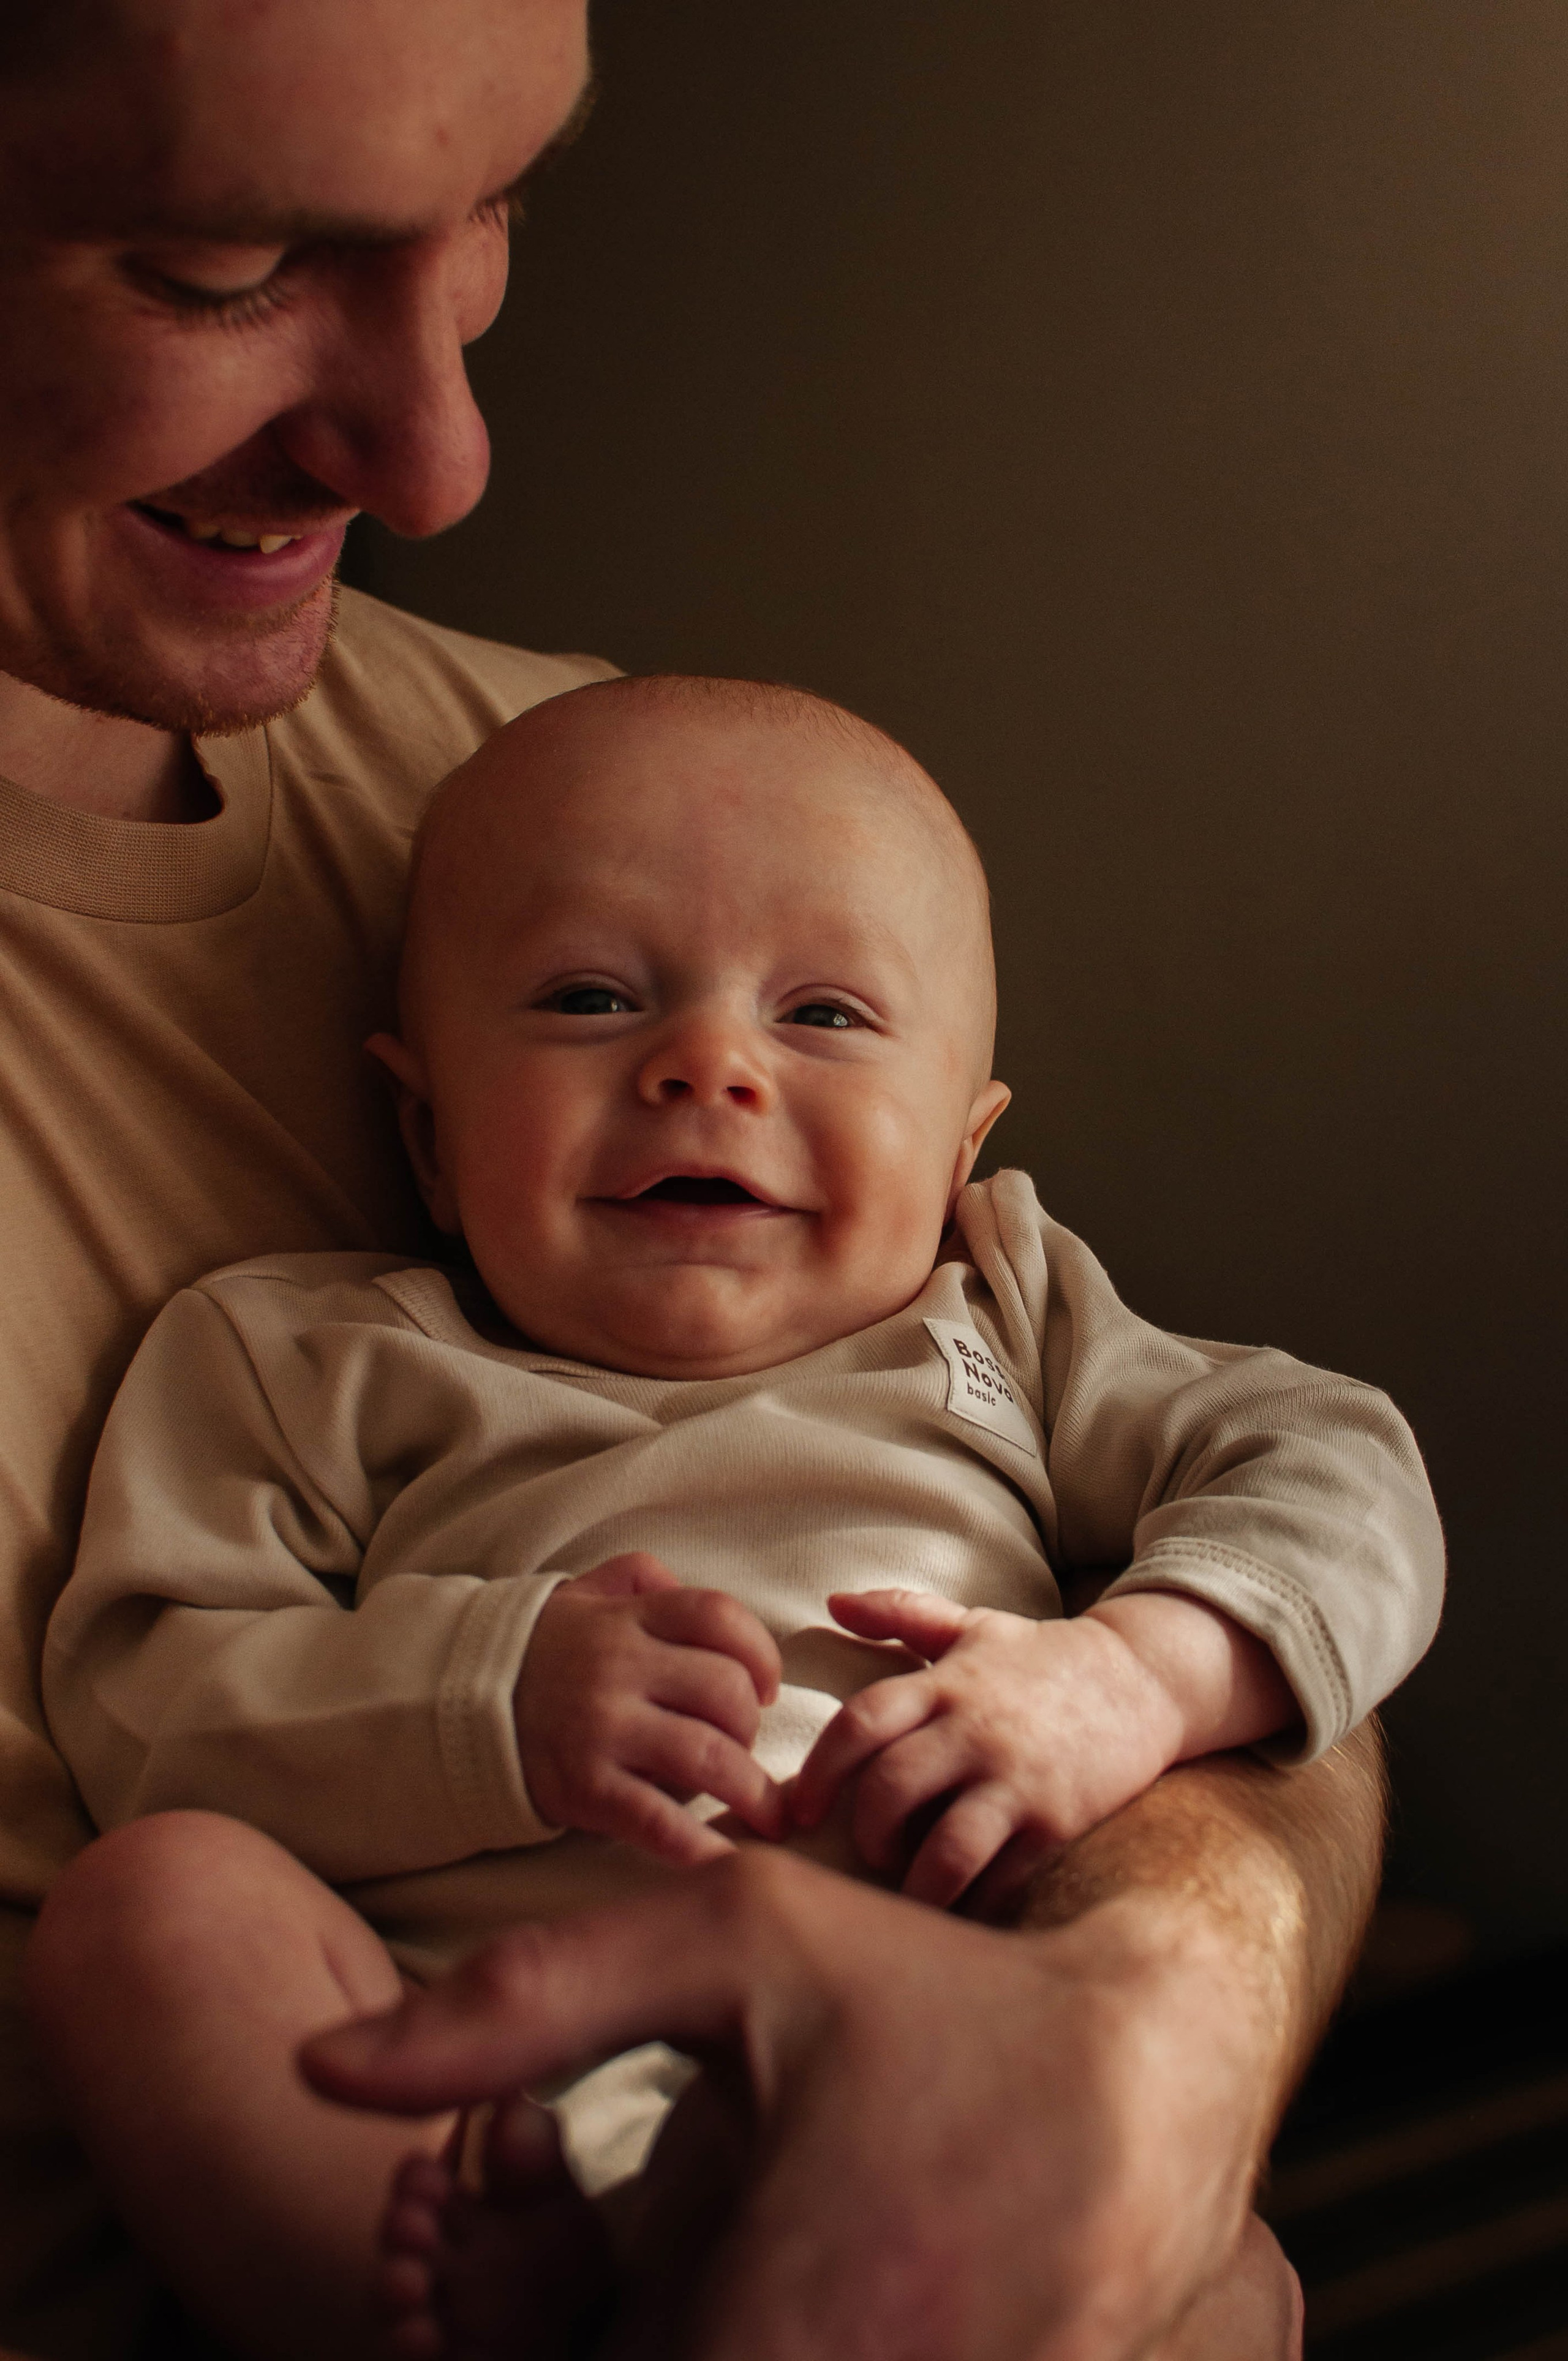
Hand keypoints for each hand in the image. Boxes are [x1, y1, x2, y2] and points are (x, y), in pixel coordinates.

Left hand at [301, 1833, 1290, 2360]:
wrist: (1147, 2073)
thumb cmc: (932, 1993)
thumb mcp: (734, 1937)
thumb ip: (522, 1997)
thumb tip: (321, 2073)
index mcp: (752, 2334)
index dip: (490, 2339)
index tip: (486, 2257)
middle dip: (585, 2341)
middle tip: (602, 2263)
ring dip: (669, 2341)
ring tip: (697, 2266)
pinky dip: (743, 2345)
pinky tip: (774, 2286)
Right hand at [517, 1553, 783, 1864]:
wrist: (452, 1708)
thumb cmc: (536, 1654)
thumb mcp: (582, 1595)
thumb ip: (640, 1579)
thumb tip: (692, 1596)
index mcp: (625, 1620)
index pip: (720, 1617)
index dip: (761, 1653)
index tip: (768, 1686)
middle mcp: (618, 1670)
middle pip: (727, 1692)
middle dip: (752, 1725)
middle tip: (744, 1747)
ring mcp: (602, 1731)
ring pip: (709, 1757)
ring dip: (752, 1790)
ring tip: (766, 1813)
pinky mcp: (585, 1790)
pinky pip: (659, 1822)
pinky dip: (702, 1847)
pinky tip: (729, 1862)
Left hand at [791, 1587, 1295, 1907]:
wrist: (1144, 1680)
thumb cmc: (1045, 1659)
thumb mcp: (974, 1625)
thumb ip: (902, 1614)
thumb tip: (833, 1601)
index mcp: (945, 1685)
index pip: (859, 1724)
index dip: (819, 1770)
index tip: (798, 1808)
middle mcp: (974, 1731)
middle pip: (891, 1791)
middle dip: (867, 1833)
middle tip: (871, 1849)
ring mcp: (1016, 1780)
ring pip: (943, 1850)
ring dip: (915, 1885)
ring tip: (914, 1890)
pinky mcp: (1057, 1822)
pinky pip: (1002, 1880)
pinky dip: (973, 1903)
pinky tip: (963, 1909)